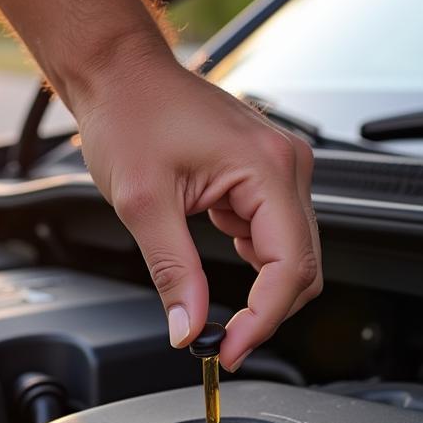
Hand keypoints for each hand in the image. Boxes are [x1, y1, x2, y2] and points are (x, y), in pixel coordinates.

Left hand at [75, 53, 321, 370]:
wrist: (120, 74)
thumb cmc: (130, 114)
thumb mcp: (143, 204)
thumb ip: (174, 273)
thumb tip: (189, 328)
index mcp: (268, 167)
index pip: (290, 266)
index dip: (264, 319)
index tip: (232, 348)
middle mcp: (287, 164)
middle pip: (303, 266)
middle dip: (266, 310)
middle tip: (224, 340)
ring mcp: (281, 167)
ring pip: (292, 253)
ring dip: (260, 286)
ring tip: (213, 299)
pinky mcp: (266, 173)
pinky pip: (275, 232)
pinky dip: (253, 259)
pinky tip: (216, 249)